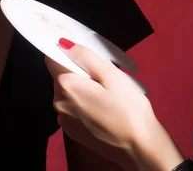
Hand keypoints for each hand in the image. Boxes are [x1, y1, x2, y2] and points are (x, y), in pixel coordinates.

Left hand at [45, 41, 184, 170]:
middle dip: (78, 70)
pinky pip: (72, 107)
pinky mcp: (72, 132)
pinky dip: (83, 102)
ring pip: (68, 92)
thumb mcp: (111, 75)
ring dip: (82, 87)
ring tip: (106, 92)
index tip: (83, 52)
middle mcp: (59, 103)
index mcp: (66, 86)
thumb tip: (64, 43)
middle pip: (61, 75)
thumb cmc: (129, 109)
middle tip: (103, 75)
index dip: (66, 51)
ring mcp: (64, 121)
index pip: (52, 58)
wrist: (140, 149)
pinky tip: (103, 107)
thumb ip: (85, 56)